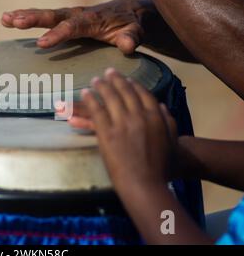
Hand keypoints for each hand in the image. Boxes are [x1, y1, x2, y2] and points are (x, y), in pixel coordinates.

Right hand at [1, 0, 155, 53]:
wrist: (129, 12)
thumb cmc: (131, 25)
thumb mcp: (135, 32)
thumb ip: (131, 38)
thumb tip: (127, 46)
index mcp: (92, 19)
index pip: (73, 26)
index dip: (57, 34)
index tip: (41, 43)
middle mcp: (78, 14)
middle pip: (53, 15)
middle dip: (34, 19)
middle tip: (14, 22)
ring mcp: (70, 15)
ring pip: (45, 14)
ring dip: (24, 15)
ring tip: (4, 18)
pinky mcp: (65, 18)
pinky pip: (44, 18)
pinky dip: (26, 17)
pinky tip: (8, 19)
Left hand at [79, 68, 176, 189]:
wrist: (147, 183)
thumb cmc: (163, 167)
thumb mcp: (172, 140)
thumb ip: (168, 121)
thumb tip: (162, 106)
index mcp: (155, 116)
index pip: (142, 94)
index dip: (133, 84)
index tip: (126, 79)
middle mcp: (138, 115)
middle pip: (124, 92)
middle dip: (115, 80)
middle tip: (108, 72)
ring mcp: (122, 123)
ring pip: (110, 98)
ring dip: (102, 86)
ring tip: (95, 79)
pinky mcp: (107, 133)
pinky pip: (96, 111)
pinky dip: (90, 100)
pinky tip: (85, 92)